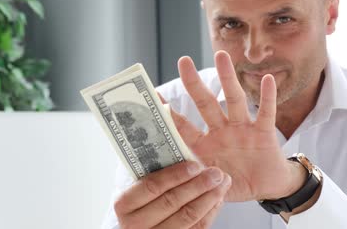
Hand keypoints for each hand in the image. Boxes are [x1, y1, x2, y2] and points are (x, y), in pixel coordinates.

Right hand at [114, 161, 231, 228]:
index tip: (195, 164)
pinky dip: (209, 213)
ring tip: (223, 183)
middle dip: (198, 185)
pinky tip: (217, 198)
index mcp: (124, 204)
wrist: (143, 226)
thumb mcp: (137, 183)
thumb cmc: (140, 199)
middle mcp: (135, 224)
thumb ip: (149, 166)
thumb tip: (169, 128)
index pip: (151, 187)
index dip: (175, 175)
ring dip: (209, 198)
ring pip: (187, 218)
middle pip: (172, 202)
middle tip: (216, 172)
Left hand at [168, 50, 304, 201]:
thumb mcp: (212, 186)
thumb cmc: (236, 183)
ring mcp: (243, 130)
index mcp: (205, 146)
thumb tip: (175, 182)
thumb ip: (197, 182)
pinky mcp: (264, 133)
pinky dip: (267, 97)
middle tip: (183, 60)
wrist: (267, 188)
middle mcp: (222, 131)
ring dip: (228, 78)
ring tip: (221, 56)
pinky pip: (266, 113)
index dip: (168, 113)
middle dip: (194, 83)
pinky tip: (266, 80)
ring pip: (234, 100)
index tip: (152, 96)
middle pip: (205, 103)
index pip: (183, 127)